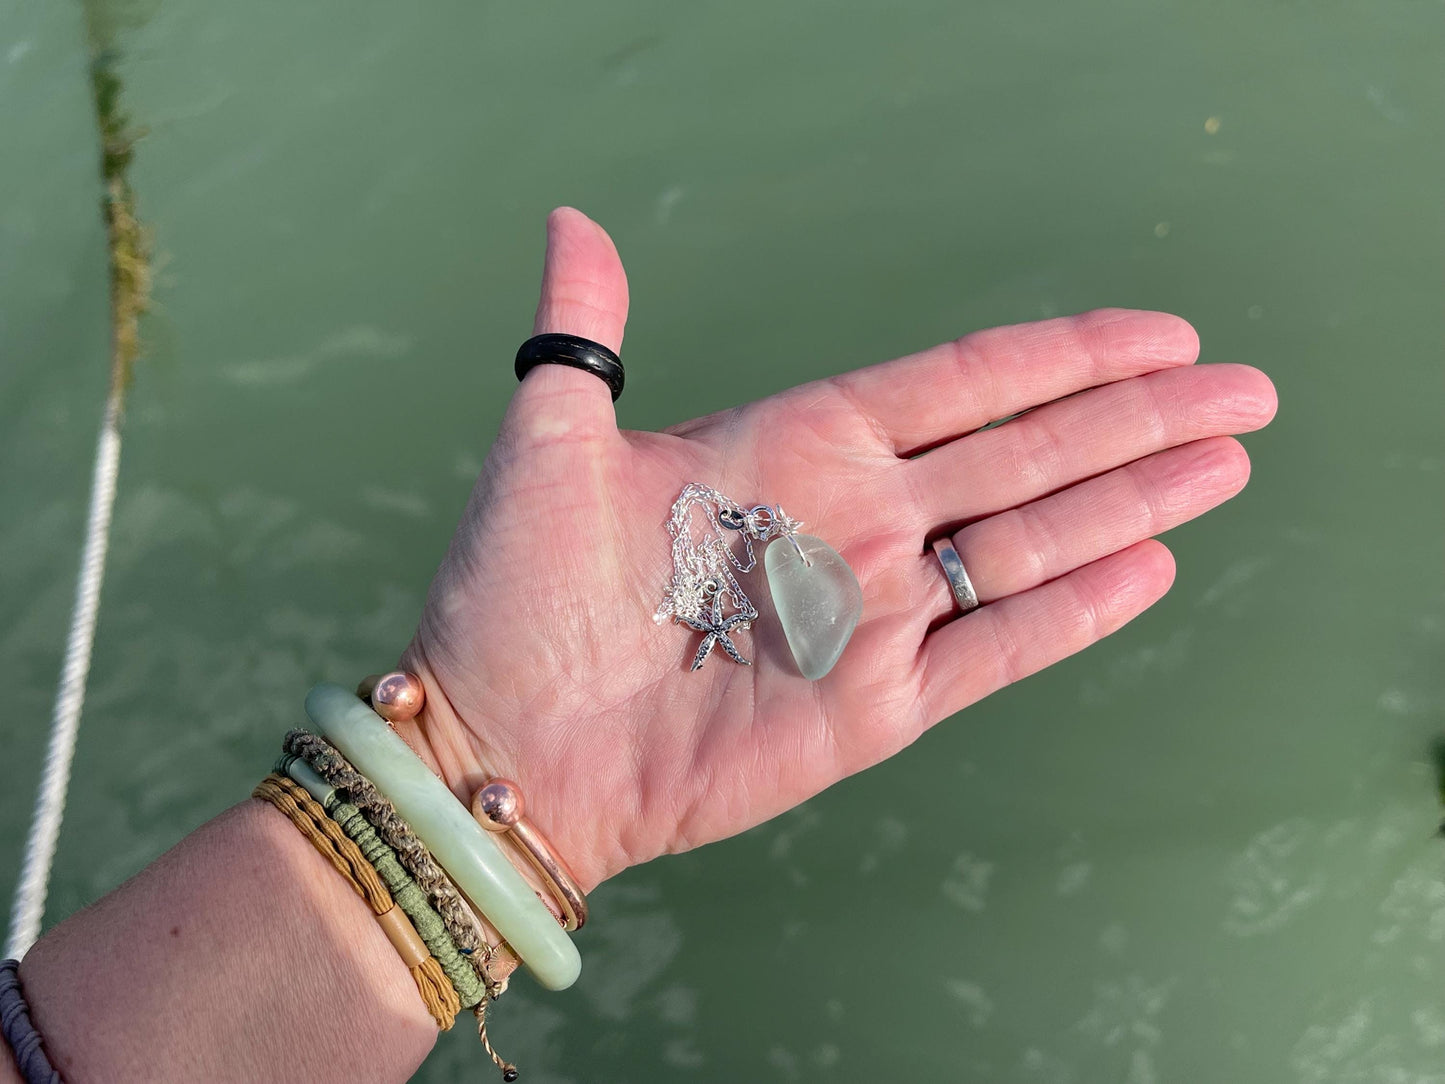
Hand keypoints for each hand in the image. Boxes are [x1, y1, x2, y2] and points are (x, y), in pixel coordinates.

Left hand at [396, 208, 1276, 891]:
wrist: (511, 743)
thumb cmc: (518, 592)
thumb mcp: (550, 442)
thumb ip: (583, 333)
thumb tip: (572, 219)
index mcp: (798, 444)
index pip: (965, 383)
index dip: (1066, 355)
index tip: (1159, 334)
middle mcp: (855, 519)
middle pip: (1029, 453)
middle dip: (1140, 418)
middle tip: (1243, 387)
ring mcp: (875, 613)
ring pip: (1034, 542)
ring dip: (1134, 501)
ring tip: (1224, 461)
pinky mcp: (879, 704)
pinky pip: (999, 649)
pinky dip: (1075, 610)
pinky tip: (1150, 567)